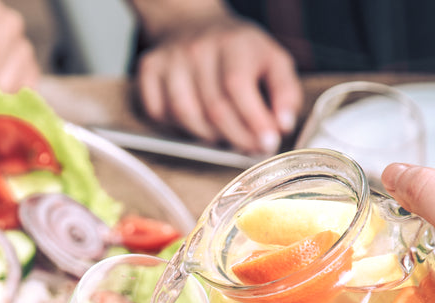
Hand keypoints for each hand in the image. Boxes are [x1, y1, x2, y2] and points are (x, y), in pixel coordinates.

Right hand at [136, 17, 299, 153]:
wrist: (192, 23)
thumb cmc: (236, 49)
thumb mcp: (273, 59)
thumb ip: (285, 92)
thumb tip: (283, 125)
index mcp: (233, 43)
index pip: (238, 87)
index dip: (253, 121)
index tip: (267, 143)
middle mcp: (198, 48)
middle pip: (214, 108)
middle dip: (236, 137)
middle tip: (250, 148)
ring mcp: (170, 59)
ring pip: (186, 116)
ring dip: (208, 136)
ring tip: (224, 136)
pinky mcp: (149, 70)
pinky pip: (160, 113)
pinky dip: (178, 127)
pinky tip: (195, 122)